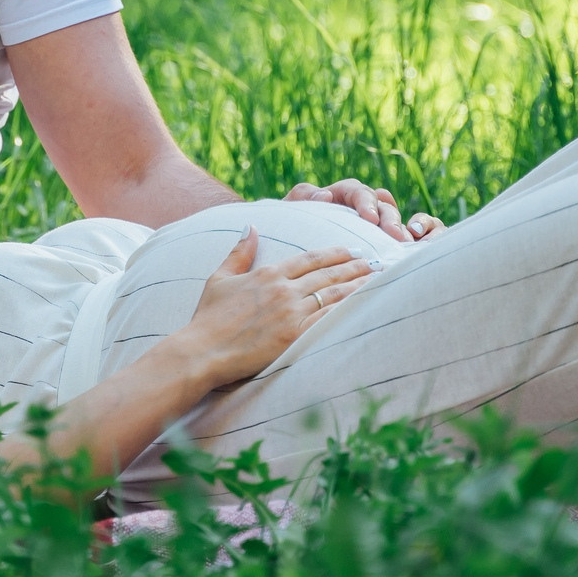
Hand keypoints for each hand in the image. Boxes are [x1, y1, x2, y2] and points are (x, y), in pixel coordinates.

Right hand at [173, 227, 375, 388]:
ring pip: (332, 295)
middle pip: (327, 274)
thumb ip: (239, 252)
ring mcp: (291, 313)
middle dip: (353, 266)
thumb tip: (251, 226)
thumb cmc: (208, 318)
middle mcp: (283, 290)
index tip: (351, 250)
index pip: (309, 259)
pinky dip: (347, 310)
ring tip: (375, 280)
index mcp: (268, 274)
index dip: (333, 254)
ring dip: (356, 285)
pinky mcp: (294, 336)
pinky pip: (328, 319)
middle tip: (373, 262)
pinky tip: (362, 305)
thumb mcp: (219, 278)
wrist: (202, 350)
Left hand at [286, 177, 429, 239]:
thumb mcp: (289, 215)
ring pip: (395, 218)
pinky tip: (413, 251)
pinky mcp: (384, 242)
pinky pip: (405, 235)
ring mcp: (374, 224)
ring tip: (405, 245)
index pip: (356, 191)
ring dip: (402, 228)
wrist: (294, 266)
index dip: (365, 202)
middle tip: (395, 236)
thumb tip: (324, 194)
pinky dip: (414, 236)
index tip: (370, 218)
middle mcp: (360, 207)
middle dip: (390, 218)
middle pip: (382, 203)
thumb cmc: (288, 233)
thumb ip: (301, 199)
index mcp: (338, 196)